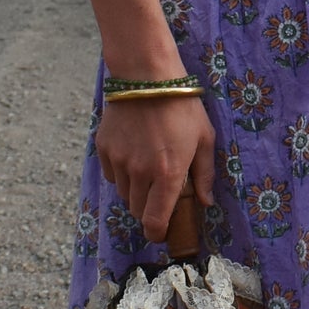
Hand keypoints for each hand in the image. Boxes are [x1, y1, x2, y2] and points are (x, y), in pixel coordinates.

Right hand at [94, 94, 215, 244]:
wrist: (147, 75)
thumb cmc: (182, 106)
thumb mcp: (204, 139)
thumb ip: (204, 174)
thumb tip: (204, 202)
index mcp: (168, 175)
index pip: (154, 222)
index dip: (157, 233)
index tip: (161, 232)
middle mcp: (140, 173)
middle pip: (136, 211)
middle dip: (148, 209)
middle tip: (159, 195)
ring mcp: (119, 161)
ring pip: (123, 193)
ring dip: (135, 190)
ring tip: (147, 169)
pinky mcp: (104, 148)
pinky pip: (110, 174)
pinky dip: (120, 172)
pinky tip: (133, 154)